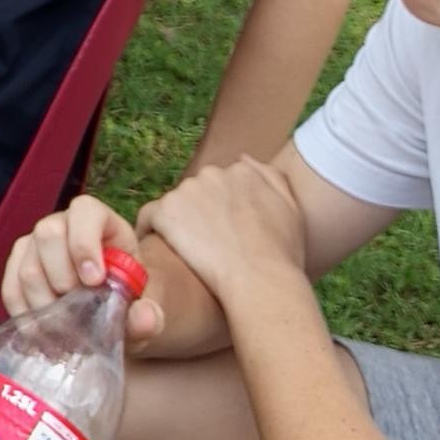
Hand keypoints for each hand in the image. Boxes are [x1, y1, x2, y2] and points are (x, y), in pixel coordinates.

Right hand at [2, 194, 163, 344]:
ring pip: (26, 267)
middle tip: (80, 312)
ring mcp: (34, 244)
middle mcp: (61, 224)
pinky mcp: (16, 267)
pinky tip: (46, 335)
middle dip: (62, 280)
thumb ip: (150, 314)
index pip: (84, 211)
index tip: (94, 281)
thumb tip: (146, 319)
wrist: (107, 311)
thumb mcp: (146, 308)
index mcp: (99, 221)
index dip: (84, 242)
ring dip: (46, 306)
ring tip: (67, 332)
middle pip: (47, 235)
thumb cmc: (127, 300)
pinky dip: (26, 316)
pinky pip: (10, 289)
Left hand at [135, 158, 307, 309]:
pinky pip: (148, 217)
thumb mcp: (290, 209)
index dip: (220, 208)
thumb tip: (244, 158)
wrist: (261, 280)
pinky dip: (150, 230)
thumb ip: (271, 177)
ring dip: (178, 223)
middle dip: (199, 213)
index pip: (221, 183)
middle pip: (197, 191)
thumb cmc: (280, 254)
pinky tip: (157, 247)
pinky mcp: (166, 210)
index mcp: (243, 172)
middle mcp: (213, 174)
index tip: (223, 230)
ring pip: (175, 205)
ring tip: (188, 252)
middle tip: (207, 244)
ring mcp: (187, 190)